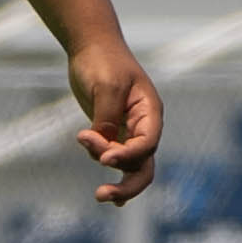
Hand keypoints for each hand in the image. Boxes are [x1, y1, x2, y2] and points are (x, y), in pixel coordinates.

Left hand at [69, 38, 161, 205]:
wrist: (91, 47)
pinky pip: (114, 157)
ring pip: (129, 165)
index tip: (105, 158)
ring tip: (93, 172)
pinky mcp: (110, 131)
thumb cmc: (102, 62)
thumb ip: (106, 117)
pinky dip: (110, 171)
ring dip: (112, 173)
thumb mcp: (106, 86)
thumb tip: (104, 144)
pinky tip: (109, 196)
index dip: (128, 156)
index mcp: (150, 112)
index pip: (147, 144)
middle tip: (102, 195)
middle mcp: (144, 126)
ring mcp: (128, 131)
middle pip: (144, 165)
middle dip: (128, 185)